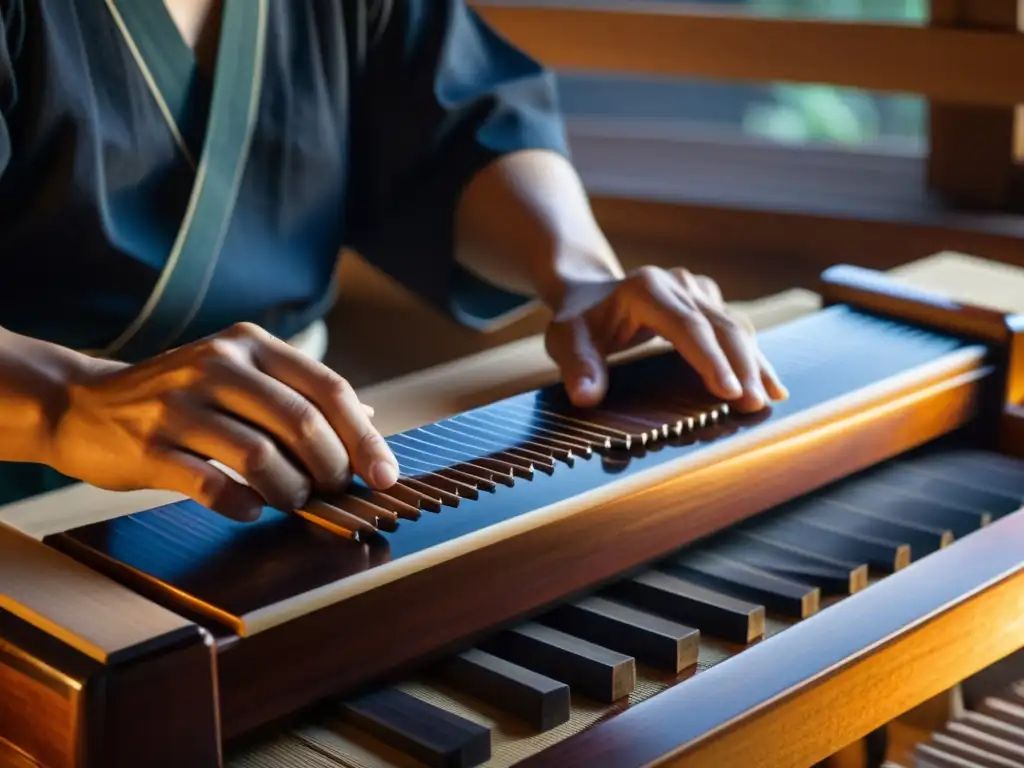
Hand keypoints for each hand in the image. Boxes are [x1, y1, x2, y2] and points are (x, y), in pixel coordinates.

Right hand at [49, 323, 398, 520]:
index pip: (327, 389)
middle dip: (332, 468)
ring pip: (261, 457)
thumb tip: (368, 419)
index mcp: (250, 345)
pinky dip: (243, 505)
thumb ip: (301, 393)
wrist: (82, 403)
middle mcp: (217, 366)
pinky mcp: (149, 447)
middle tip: (335, 491)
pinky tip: (250, 509)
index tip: (386, 476)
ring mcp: (179, 405)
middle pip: (302, 422)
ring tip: (292, 502)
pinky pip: (212, 486)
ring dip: (290, 491)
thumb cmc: (180, 397)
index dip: (364, 438)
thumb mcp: (241, 375)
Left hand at [544, 266, 787, 412]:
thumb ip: (578, 366)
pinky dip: (752, 357)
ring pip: (735, 327)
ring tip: (771, 397)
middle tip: (755, 405)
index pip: (688, 326)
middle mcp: (678, 285)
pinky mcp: (708, 303)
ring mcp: (697, 291)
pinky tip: (770, 384)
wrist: (589, 293)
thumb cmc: (579, 320)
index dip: (710, 359)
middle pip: (721, 326)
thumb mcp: (566, 339)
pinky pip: (735, 330)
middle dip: (742, 366)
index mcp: (646, 289)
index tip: (729, 391)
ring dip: (754, 363)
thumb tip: (585, 396)